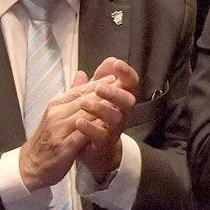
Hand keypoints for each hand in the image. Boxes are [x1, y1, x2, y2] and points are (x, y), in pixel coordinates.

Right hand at [18, 72, 133, 189]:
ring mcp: (59, 130)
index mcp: (56, 104)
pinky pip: (82, 134)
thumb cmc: (48, 138)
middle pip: (84, 100)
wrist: (31, 164)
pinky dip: (95, 128)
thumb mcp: (58, 113)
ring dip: (102, 108)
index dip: (99, 83)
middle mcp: (56, 114)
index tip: (116, 78)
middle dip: (104, 92)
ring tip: (119, 102)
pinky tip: (108, 125)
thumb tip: (83, 74)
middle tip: (123, 86)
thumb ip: (73, 95)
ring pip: (84, 114)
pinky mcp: (63, 146)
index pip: (80, 90)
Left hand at [78, 58, 138, 175]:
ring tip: (84, 103)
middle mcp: (121, 113)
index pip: (130, 83)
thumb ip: (99, 79)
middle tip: (99, 87)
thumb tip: (108, 60)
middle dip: (114, 92)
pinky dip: (90, 128)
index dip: (126, 72)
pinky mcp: (104, 143)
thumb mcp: (94, 96)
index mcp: (120, 99)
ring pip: (116, 117)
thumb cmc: (94, 119)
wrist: (90, 149)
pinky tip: (79, 121)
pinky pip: (101, 135)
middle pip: (128, 100)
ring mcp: (114, 129)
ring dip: (100, 108)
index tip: (116, 63)